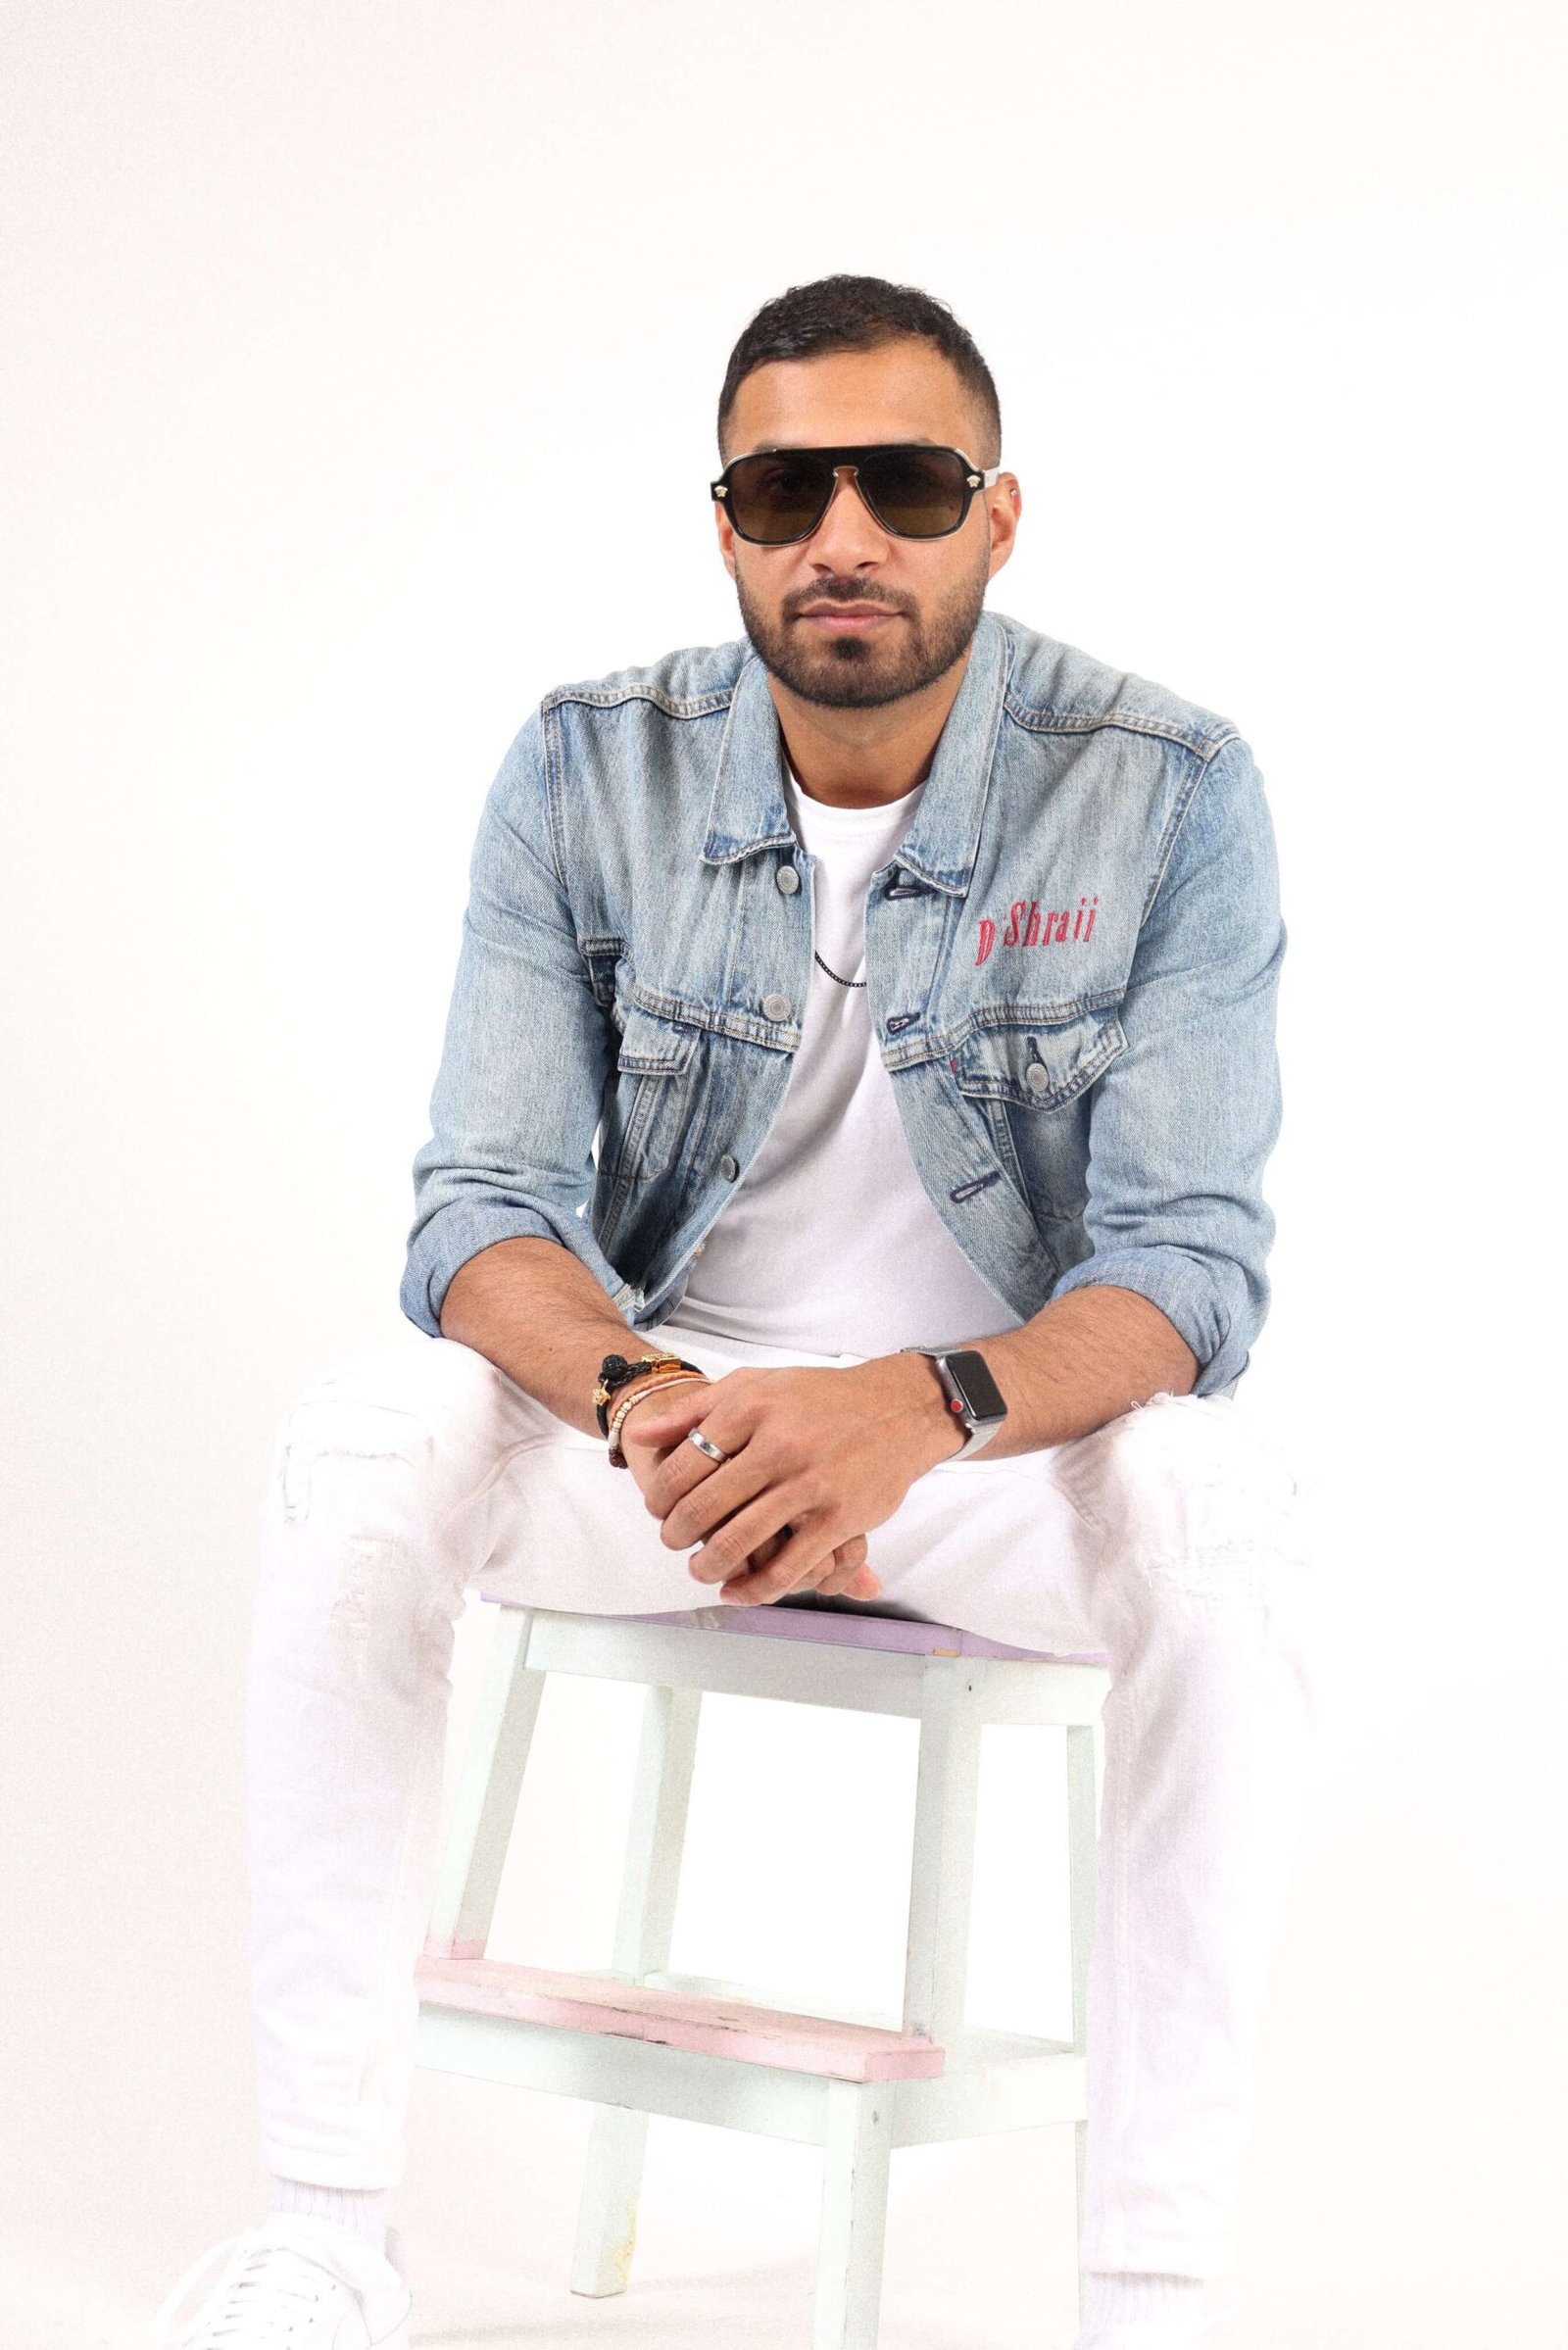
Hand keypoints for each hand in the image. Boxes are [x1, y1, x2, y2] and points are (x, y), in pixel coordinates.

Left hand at [622, 1358, 959, 1605]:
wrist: (898, 1407)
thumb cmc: (820, 1397)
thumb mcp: (757, 1384)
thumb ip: (697, 1409)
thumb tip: (640, 1437)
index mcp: (752, 1408)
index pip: (684, 1464)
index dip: (659, 1495)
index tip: (656, 1508)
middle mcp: (779, 1444)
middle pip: (703, 1507)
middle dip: (676, 1534)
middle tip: (672, 1541)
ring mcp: (810, 1484)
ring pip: (739, 1542)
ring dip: (707, 1566)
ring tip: (699, 1569)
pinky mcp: (839, 1518)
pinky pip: (787, 1568)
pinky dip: (754, 1588)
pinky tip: (738, 1590)